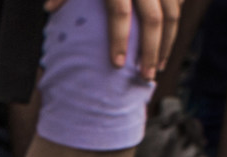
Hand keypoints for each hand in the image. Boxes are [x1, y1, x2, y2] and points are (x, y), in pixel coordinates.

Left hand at [60, 0, 179, 82]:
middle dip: (151, 51)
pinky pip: (178, 1)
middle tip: (145, 78)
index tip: (118, 65)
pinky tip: (167, 41)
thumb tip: (49, 9)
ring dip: (168, 43)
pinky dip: (175, 20)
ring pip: (173, 13)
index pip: (119, 12)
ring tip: (158, 66)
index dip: (119, 39)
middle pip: (154, 19)